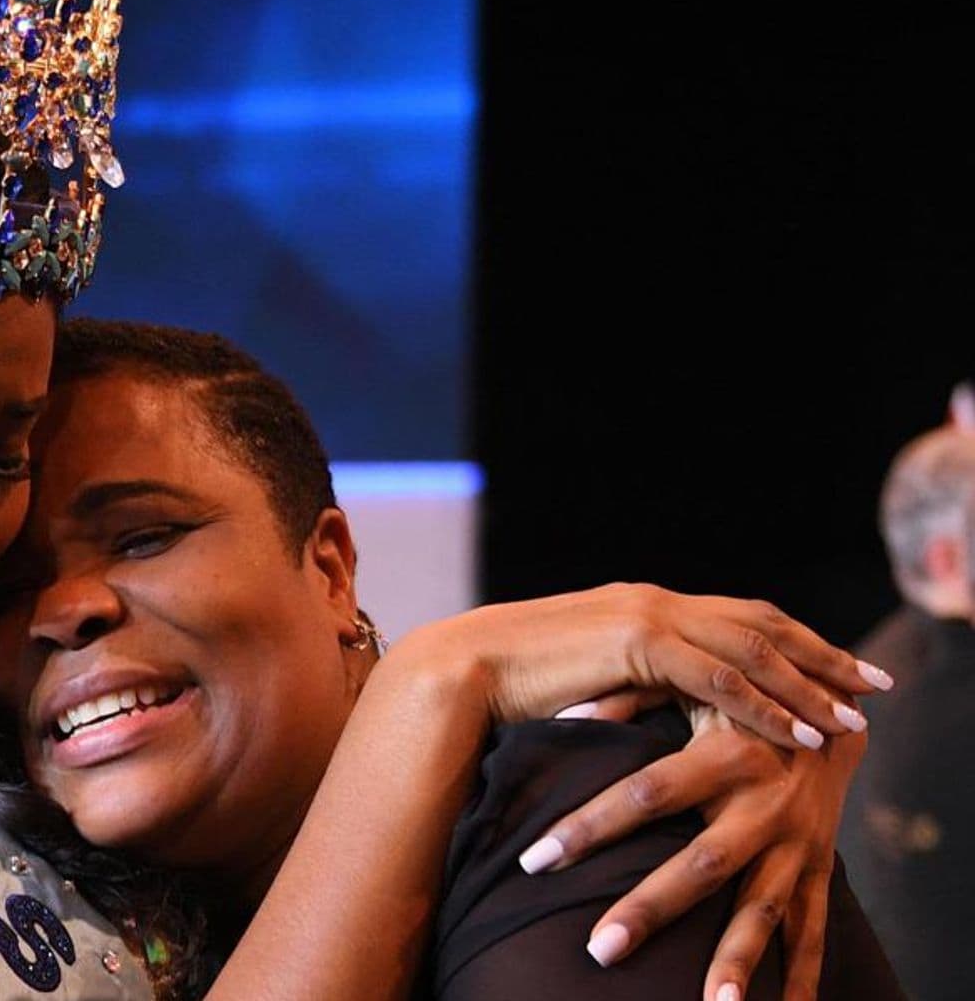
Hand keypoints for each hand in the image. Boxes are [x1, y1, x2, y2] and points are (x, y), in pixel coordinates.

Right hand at [390, 583, 887, 751]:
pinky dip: (765, 706)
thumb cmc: (509, 687)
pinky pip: (719, 677)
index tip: (839, 670)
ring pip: (752, 649)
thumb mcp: (584, 677)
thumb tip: (657, 711)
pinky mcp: (635, 642)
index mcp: (642, 605)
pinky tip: (796, 733)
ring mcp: (645, 614)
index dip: (795, 643)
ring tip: (849, 721)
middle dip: (823, 655)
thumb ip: (626, 681)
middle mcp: (652, 599)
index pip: (739, 617)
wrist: (459, 672)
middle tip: (874, 684)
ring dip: (807, 686)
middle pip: (761, 622)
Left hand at [521, 704, 863, 1000]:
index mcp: (724, 754)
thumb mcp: (689, 687)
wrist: (836, 706)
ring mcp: (798, 841)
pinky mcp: (822, 864)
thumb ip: (627, 697)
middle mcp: (764, 803)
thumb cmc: (737, 697)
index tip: (535, 861)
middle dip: (651, 909)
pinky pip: (812, 927)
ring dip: (739, 960)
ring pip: (764, 907)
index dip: (589, 826)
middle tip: (600, 950)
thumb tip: (561, 715)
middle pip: (702, 863)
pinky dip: (803, 975)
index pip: (644, 794)